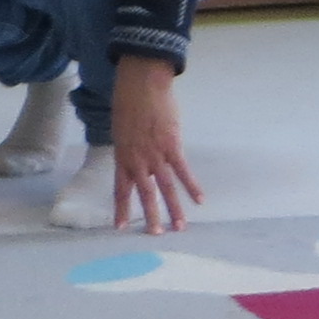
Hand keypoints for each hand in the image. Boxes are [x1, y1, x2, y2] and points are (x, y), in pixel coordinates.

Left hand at [105, 59, 206, 234]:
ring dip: (174, 208)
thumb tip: (139, 163)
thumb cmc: (128, 103)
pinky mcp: (172, 146)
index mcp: (122, 157)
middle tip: (155, 234)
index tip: (119, 227)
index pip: (120, 189)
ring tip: (180, 227)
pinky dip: (192, 186)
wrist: (141, 84)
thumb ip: (130, 150)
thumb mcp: (121, 130)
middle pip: (145, 193)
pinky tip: (200, 200)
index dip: (121, 209)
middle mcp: (138, 160)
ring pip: (165, 187)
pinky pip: (183, 170)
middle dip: (150, 215)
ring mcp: (156, 154)